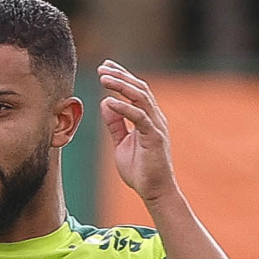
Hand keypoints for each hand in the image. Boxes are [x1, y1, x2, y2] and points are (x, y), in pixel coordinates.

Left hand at [98, 60, 178, 203]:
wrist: (155, 191)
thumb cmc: (140, 169)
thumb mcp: (121, 143)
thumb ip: (115, 124)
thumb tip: (105, 103)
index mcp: (148, 118)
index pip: (136, 90)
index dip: (122, 76)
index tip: (105, 66)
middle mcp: (155, 118)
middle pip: (139, 88)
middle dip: (120, 75)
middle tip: (102, 67)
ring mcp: (156, 126)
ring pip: (141, 97)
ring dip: (121, 85)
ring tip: (103, 78)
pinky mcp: (155, 137)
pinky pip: (139, 117)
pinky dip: (124, 108)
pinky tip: (110, 101)